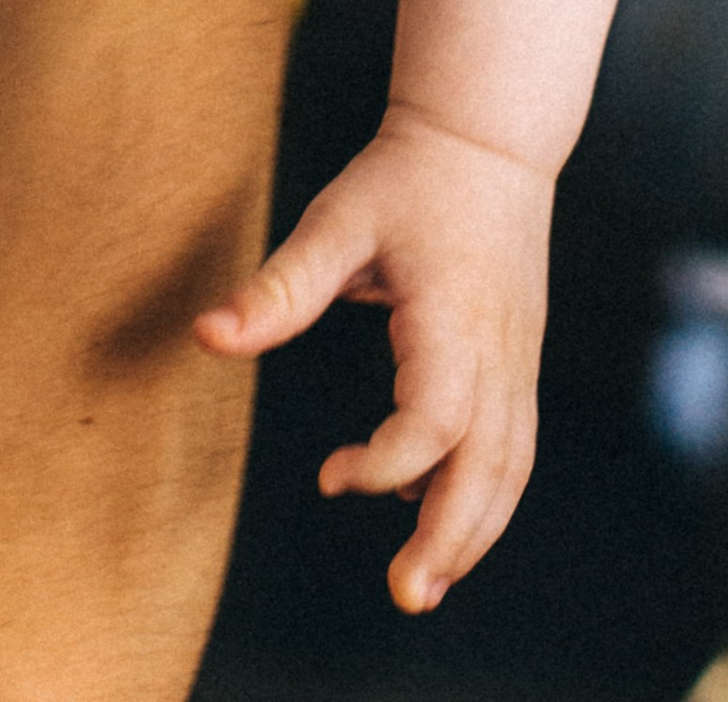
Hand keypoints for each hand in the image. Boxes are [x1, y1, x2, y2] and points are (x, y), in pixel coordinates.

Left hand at [194, 101, 549, 612]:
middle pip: (492, 466)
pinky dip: (489, 496)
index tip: (329, 476)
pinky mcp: (521, 358)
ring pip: (512, 465)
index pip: (436, 421)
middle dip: (451, 538)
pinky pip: (515, 445)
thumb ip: (280, 287)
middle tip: (404, 595)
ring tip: (424, 581)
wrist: (488, 132)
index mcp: (455, 317)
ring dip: (475, 529)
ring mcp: (519, 356)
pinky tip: (443, 522)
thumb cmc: (407, 175)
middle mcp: (499, 347)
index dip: (387, 465)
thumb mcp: (337, 219)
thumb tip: (206, 336)